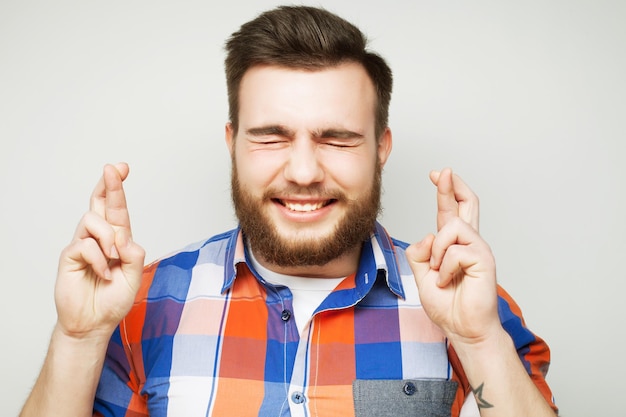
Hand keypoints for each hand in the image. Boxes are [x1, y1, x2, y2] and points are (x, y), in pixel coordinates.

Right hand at [54, 163, 144, 339]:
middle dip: (107, 184)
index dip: (117, 188)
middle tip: (113, 168)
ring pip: (93, 221)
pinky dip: (99, 259)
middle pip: (99, 204)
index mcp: (117, 240)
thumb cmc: (112, 300)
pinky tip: (103, 273)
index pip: (117, 210)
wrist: (93, 323)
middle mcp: (100, 238)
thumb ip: (134, 255)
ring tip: (113, 260)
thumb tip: (124, 237)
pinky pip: (85, 245)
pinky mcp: (71, 256)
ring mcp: (84, 245)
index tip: (122, 167)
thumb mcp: (134, 278)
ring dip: (108, 239)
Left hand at [406, 168, 500, 344]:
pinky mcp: (484, 259)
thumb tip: (427, 234)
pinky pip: (454, 251)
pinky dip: (444, 268)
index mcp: (454, 245)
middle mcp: (469, 243)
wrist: (463, 329)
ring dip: (437, 251)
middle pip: (467, 204)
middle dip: (453, 186)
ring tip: (440, 273)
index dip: (445, 192)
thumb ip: (420, 253)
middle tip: (443, 172)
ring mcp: (479, 249)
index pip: (450, 212)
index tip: (438, 174)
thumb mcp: (422, 275)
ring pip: (451, 227)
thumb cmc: (447, 305)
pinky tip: (448, 281)